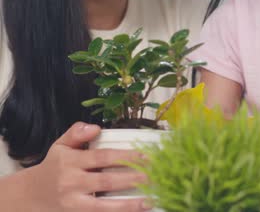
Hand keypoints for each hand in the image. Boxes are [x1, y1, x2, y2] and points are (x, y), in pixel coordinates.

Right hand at [28, 122, 150, 211]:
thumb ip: (76, 133)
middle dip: (133, 178)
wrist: (31, 194)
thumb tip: (96, 127)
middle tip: (156, 175)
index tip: (146, 155)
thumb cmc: (54, 167)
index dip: (125, 156)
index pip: (102, 157)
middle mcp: (71, 182)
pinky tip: (137, 209)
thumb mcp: (60, 146)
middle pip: (106, 181)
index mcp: (70, 161)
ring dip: (129, 203)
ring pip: (103, 205)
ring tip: (151, 199)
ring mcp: (73, 202)